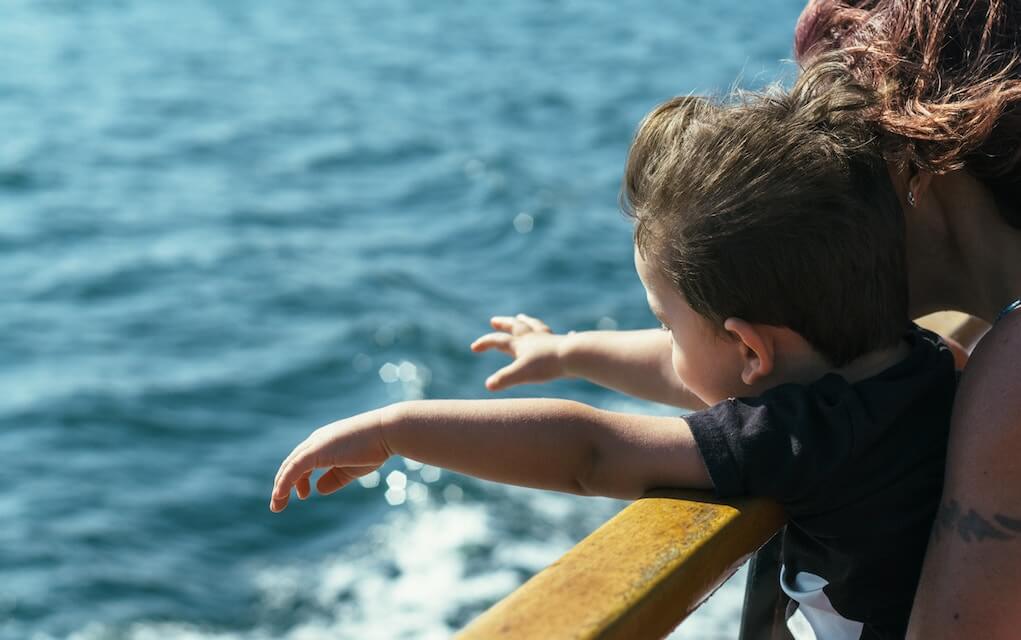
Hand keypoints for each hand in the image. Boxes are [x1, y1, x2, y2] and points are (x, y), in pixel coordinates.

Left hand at [270, 409, 390, 511]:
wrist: (386, 432)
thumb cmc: (374, 448)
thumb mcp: (351, 469)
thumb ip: (334, 479)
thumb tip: (318, 489)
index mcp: (324, 443)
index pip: (302, 461)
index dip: (298, 479)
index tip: (302, 495)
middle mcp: (316, 441)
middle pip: (291, 464)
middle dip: (283, 484)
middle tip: (278, 505)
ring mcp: (316, 444)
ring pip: (290, 466)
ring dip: (280, 487)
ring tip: (277, 505)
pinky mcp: (317, 450)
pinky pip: (295, 468)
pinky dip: (285, 482)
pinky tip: (280, 495)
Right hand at [470, 314, 566, 390]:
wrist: (575, 355)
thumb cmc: (548, 365)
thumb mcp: (522, 374)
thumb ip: (504, 378)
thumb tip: (488, 385)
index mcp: (521, 344)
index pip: (498, 341)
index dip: (485, 343)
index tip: (474, 347)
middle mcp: (534, 337)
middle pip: (515, 326)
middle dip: (503, 324)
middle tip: (494, 320)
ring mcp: (550, 338)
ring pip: (535, 326)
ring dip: (526, 321)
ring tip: (522, 317)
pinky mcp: (565, 343)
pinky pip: (559, 336)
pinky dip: (559, 334)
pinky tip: (568, 333)